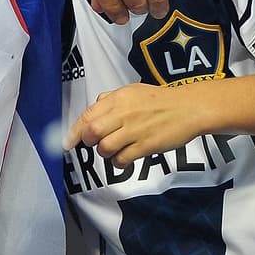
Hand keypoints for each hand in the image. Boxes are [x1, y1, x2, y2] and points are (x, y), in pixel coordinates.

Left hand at [63, 83, 201, 167]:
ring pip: (105, 148)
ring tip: (115, 149)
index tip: (66, 143)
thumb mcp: (132, 91)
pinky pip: (122, 160)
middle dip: (89, 141)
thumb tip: (94, 106)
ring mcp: (135, 130)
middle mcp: (123, 113)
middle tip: (97, 142)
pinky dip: (119, 163)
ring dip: (105, 152)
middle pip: (92, 132)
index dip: (74, 132)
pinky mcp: (146, 146)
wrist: (188, 108)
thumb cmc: (160, 100)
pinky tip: (124, 158)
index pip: (87, 116)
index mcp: (118, 98)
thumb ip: (111, 98)